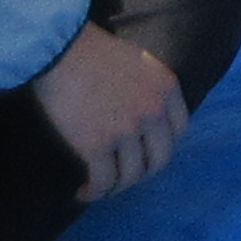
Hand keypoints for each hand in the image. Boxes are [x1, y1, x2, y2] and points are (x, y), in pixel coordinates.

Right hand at [34, 18, 194, 202]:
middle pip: (160, 158)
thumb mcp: (138, 61)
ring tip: (100, 186)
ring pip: (132, 175)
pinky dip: (95, 192)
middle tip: (123, 174)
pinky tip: (83, 192)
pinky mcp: (97, 145)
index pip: (180, 129)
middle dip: (142, 172)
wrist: (60, 48)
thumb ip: (148, 86)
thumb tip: (143, 110)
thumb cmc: (91, 50)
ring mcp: (127, 129)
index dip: (162, 145)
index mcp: (166, 87)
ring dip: (117, 186)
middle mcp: (153, 110)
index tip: (144, 150)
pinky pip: (104, 181)